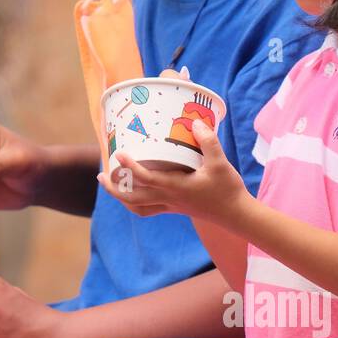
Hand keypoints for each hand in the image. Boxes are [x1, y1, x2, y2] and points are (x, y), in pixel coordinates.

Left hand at [98, 121, 247, 223]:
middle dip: (114, 188)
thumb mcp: (220, 163)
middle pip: (133, 198)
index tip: (119, 155)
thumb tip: (196, 123)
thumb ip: (208, 142)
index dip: (130, 168)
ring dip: (122, 198)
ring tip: (111, 185)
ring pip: (138, 207)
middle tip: (102, 173)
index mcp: (175, 188)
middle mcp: (169, 199)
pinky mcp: (175, 208)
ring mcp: (171, 205)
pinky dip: (136, 203)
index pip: (146, 179)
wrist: (236, 214)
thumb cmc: (227, 189)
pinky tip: (133, 192)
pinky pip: (149, 209)